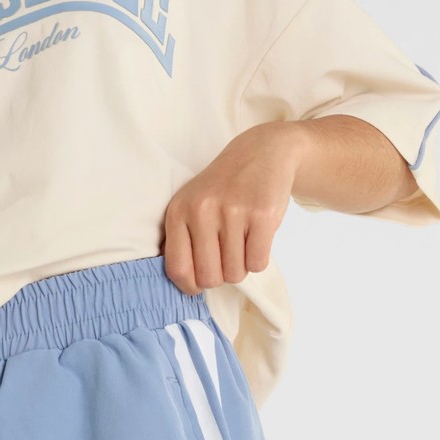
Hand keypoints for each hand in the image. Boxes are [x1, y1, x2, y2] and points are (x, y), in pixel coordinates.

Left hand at [161, 120, 307, 293]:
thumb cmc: (223, 189)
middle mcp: (201, 211)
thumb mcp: (191, 205)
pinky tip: (256, 238)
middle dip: (221, 276)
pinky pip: (257, 263)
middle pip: (209, 278)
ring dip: (241, 266)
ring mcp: (232, 212)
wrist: (261, 153)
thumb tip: (185, 285)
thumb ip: (182, 240)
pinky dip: (258, 259)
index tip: (200, 284)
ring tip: (242, 242)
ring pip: (235, 273)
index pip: (178, 270)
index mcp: (178, 212)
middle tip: (227, 257)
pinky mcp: (262, 215)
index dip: (191, 286)